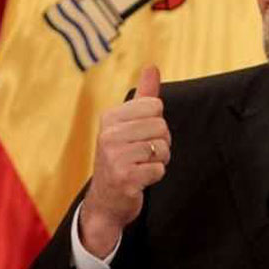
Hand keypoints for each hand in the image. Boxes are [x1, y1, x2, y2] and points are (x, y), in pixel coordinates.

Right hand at [80, 66, 170, 257]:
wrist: (106, 201)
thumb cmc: (121, 157)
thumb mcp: (128, 124)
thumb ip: (143, 96)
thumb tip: (152, 67)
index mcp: (110, 117)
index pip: (155, 106)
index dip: (157, 122)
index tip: (142, 135)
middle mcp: (108, 135)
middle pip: (162, 127)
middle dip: (160, 143)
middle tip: (143, 155)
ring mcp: (115, 157)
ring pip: (162, 149)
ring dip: (159, 161)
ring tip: (141, 166)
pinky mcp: (125, 178)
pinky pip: (159, 169)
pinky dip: (155, 176)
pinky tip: (140, 179)